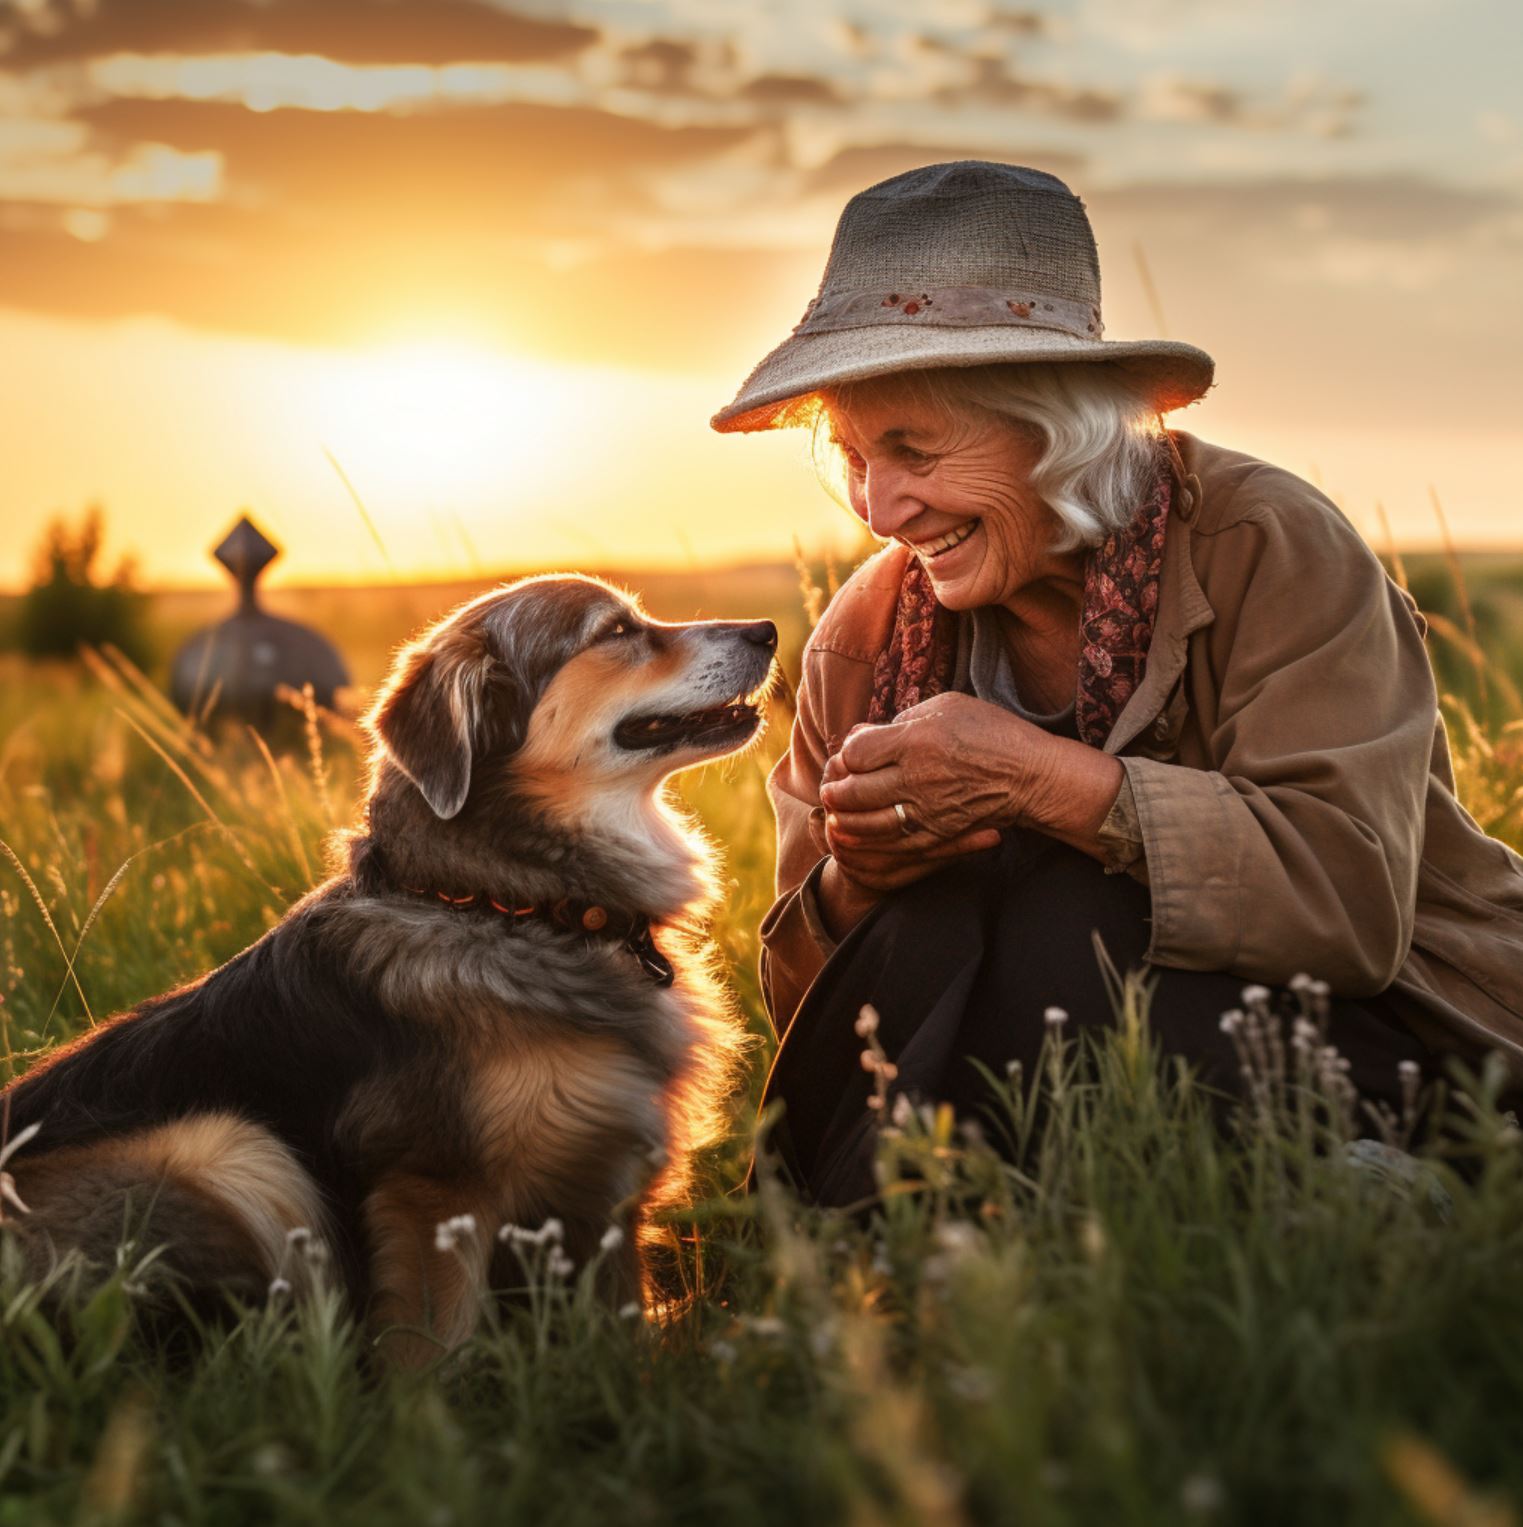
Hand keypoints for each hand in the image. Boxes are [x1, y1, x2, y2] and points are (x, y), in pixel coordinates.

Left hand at [820, 691, 1059, 849]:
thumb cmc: (991, 731)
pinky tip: (851, 836)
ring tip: (836, 811)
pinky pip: (892, 843)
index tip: (852, 754)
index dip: (848, 754)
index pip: (857, 752)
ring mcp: (927, 809)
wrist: (1031, 775)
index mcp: (917, 740)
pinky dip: (866, 841)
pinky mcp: (938, 833)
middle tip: (830, 788)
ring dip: (844, 819)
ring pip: (867, 822)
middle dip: (836, 790)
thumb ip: (902, 719)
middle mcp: (918, 777)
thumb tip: (863, 733)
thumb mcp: (947, 706)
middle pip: (855, 791)